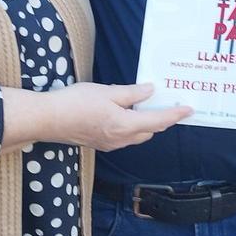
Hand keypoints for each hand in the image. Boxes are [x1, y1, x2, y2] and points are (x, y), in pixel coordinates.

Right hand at [3, 82, 190, 152]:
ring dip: (147, 123)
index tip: (189, 109)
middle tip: (171, 104)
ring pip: (137, 135)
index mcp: (125, 125)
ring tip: (151, 106)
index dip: (175, 114)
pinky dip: (133, 126)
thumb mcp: (107, 92)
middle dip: (162, 119)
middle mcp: (120, 139)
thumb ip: (131, 93)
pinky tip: (128, 113)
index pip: (158, 121)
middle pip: (150, 131)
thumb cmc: (74, 102)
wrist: (46, 119)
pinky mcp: (99, 143)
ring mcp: (109, 144)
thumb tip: (150, 92)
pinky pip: (124, 137)